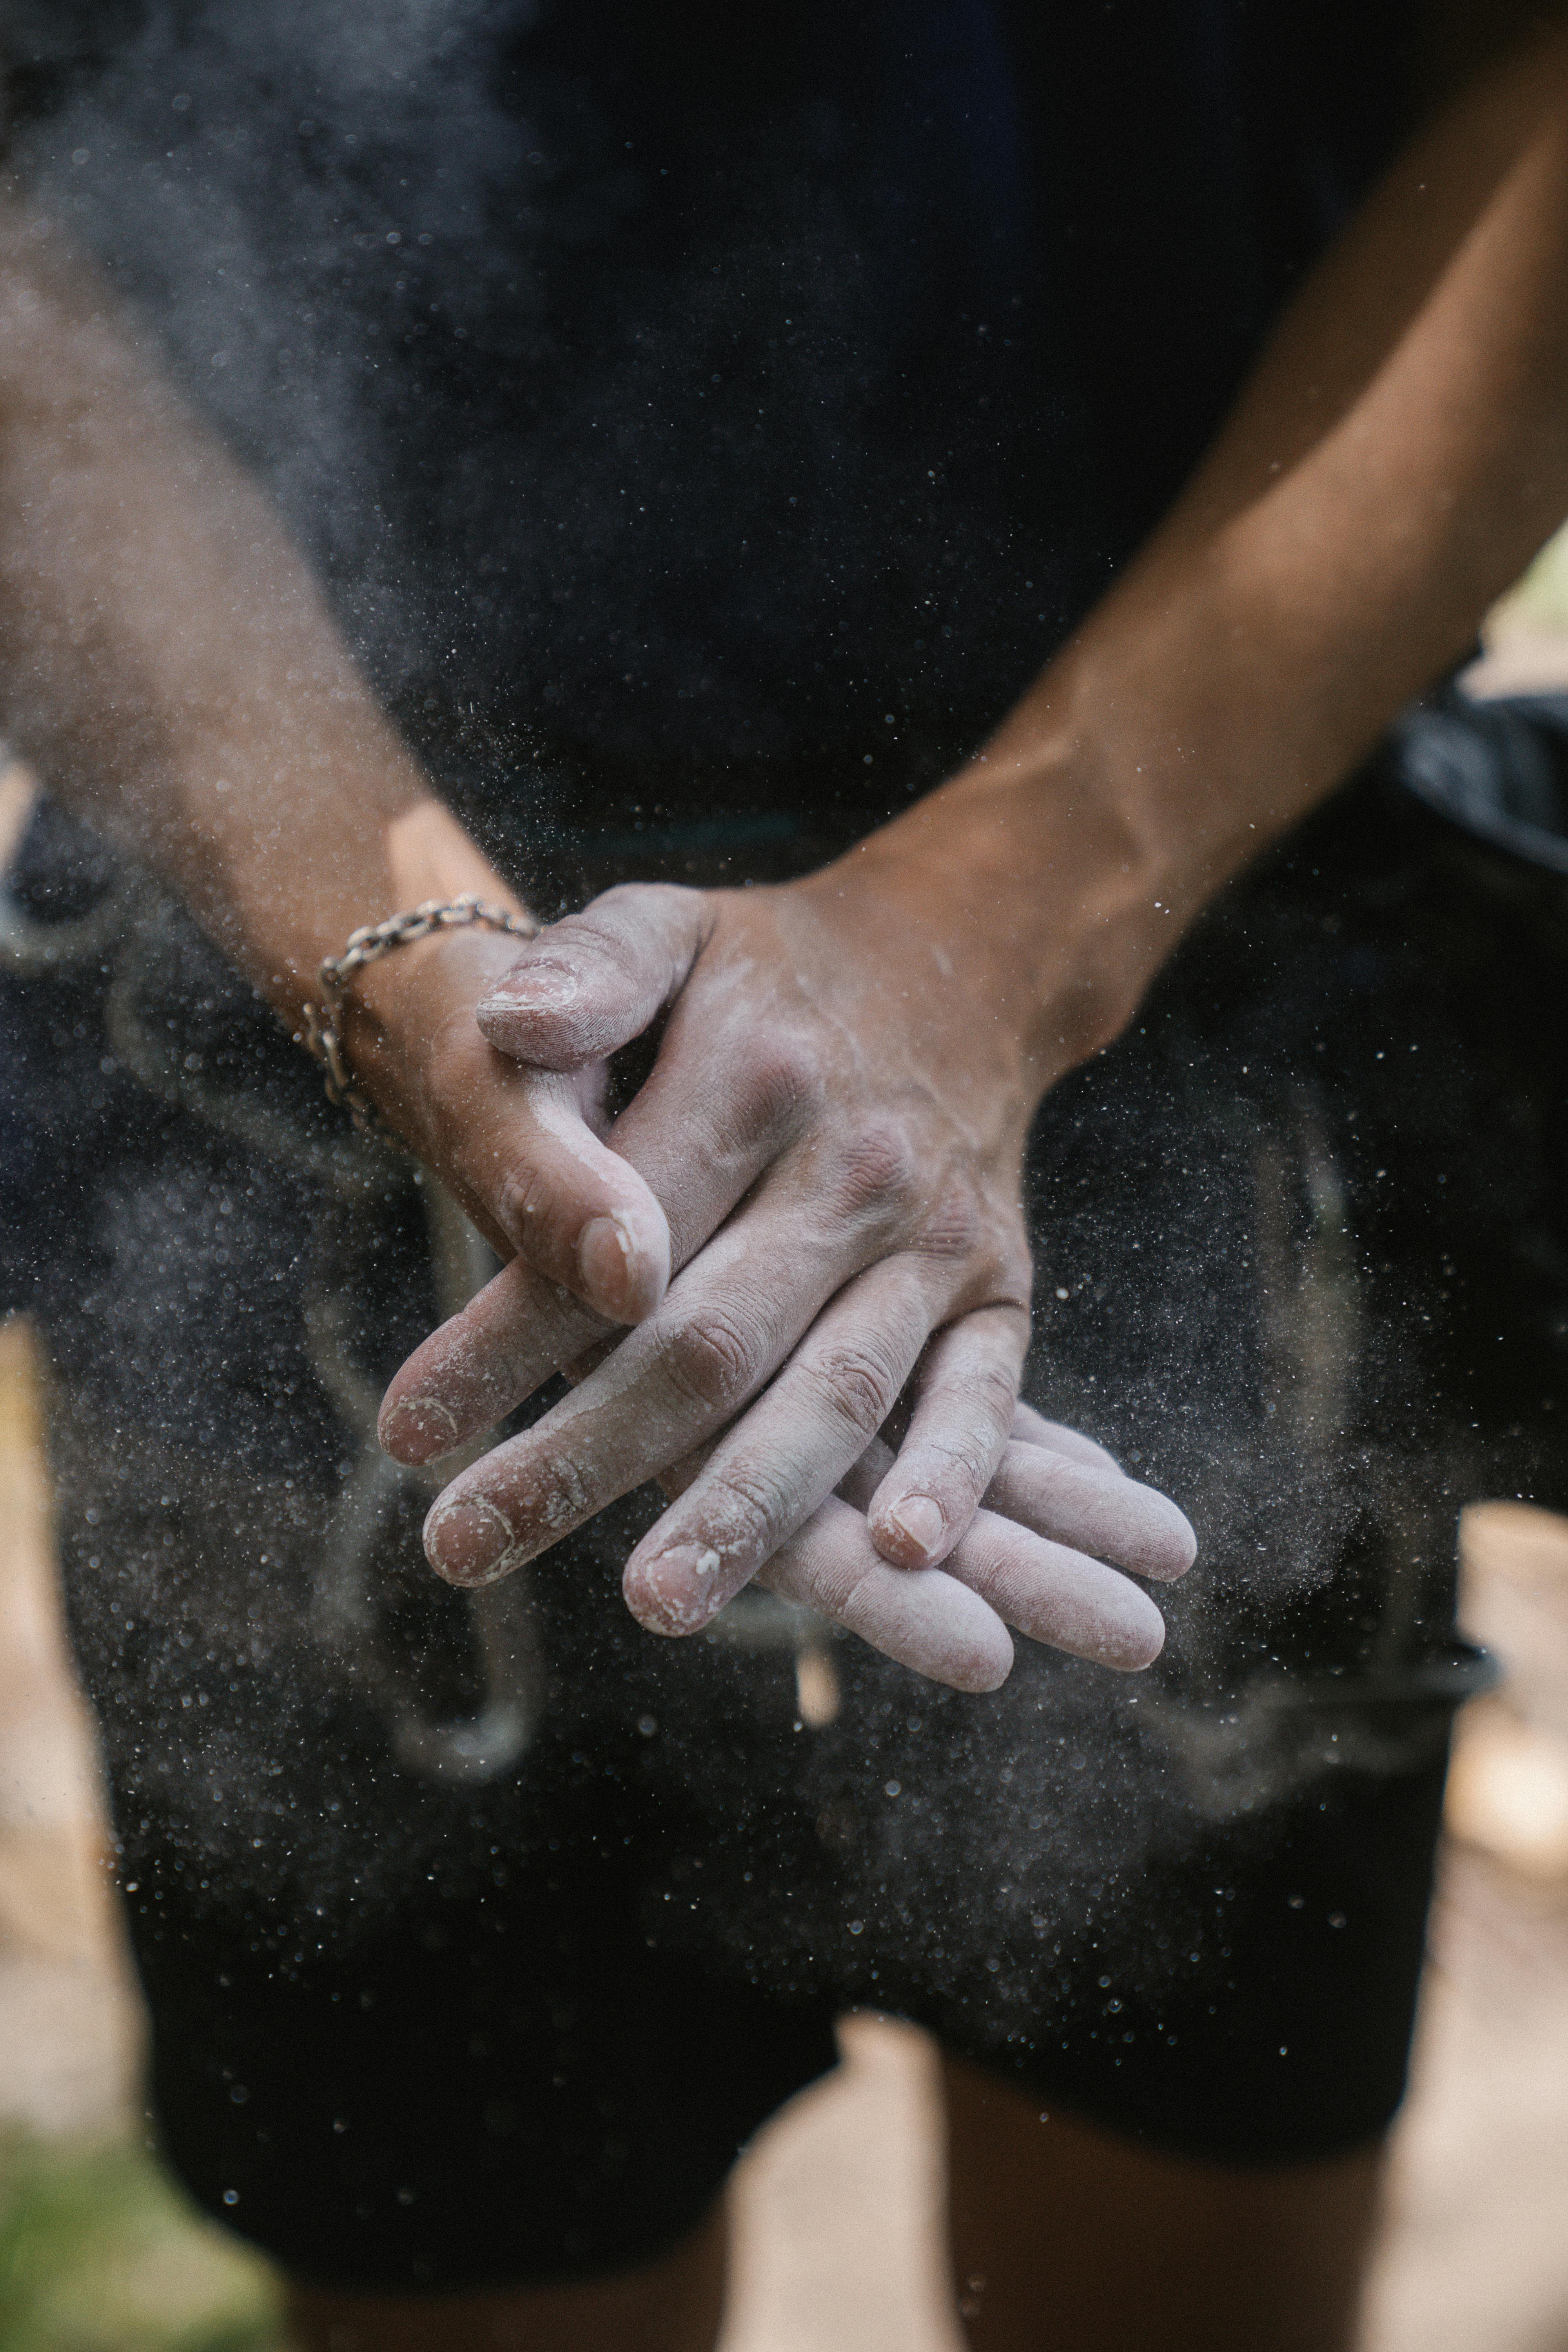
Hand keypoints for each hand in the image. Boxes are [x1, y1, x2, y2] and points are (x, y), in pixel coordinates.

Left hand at [375, 833, 1190, 1682]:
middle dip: (584, 1456)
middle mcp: (851, 1166)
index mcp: (756, 1075)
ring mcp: (932, 1237)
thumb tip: (502, 1022)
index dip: (503, 1337)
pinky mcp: (1000, 1288)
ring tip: (653, 1599)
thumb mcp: (674, 924)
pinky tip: (904, 1554)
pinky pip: (981, 1393)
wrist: (965, 963)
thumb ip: (590, 968)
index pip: (610, 1235)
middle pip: (708, 1340)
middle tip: (464, 1548)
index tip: (405, 1431)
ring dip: (747, 1506)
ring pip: (833, 1390)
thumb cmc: (773, 970)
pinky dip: (952, 1471)